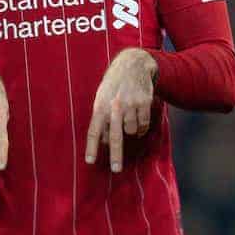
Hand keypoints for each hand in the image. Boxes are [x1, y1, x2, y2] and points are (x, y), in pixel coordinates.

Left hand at [85, 48, 156, 172]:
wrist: (133, 65)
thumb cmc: (114, 85)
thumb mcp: (101, 97)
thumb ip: (101, 119)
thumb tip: (103, 142)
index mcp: (100, 105)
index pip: (94, 130)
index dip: (92, 147)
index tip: (90, 162)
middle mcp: (115, 106)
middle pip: (115, 136)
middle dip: (115, 155)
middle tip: (116, 170)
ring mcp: (130, 105)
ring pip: (132, 132)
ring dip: (131, 131)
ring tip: (128, 119)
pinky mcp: (144, 104)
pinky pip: (143, 126)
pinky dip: (141, 127)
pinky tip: (138, 116)